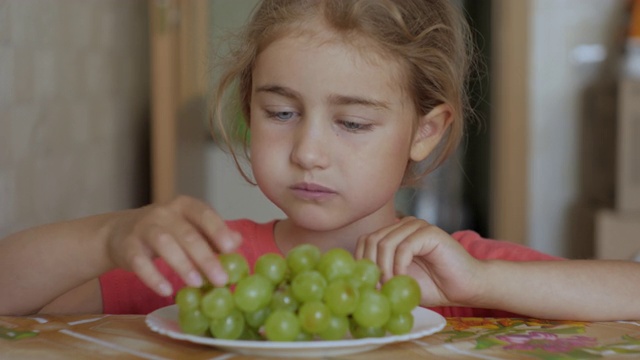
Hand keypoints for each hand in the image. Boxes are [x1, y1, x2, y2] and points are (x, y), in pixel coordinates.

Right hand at [106, 196, 240, 296]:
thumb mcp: (190, 227)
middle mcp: (164, 212)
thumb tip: (237, 242)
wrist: (118, 233)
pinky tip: (166, 290)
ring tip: (197, 284)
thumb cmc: (165, 231)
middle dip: (205, 257)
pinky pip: (140, 262)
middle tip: (221, 280)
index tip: (231, 248)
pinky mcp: (127, 246)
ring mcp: (143, 227)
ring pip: (164, 244)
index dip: (218, 230)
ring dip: (182, 265)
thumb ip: (212, 234)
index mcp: (184, 205)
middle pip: (187, 234)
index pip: (204, 214)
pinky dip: (153, 277)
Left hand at [355, 217, 483, 307]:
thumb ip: (380, 276)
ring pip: (385, 243)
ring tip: (389, 287)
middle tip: (377, 288)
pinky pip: (404, 247)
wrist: (465, 287)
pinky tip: (402, 280)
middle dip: (370, 267)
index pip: (365, 241)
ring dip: (383, 269)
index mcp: (394, 234)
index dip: (362, 262)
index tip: (366, 284)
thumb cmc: (433, 286)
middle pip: (371, 240)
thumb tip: (355, 281)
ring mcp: (416, 226)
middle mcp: (403, 226)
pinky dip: (398, 267)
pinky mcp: (429, 232)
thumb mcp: (399, 282)